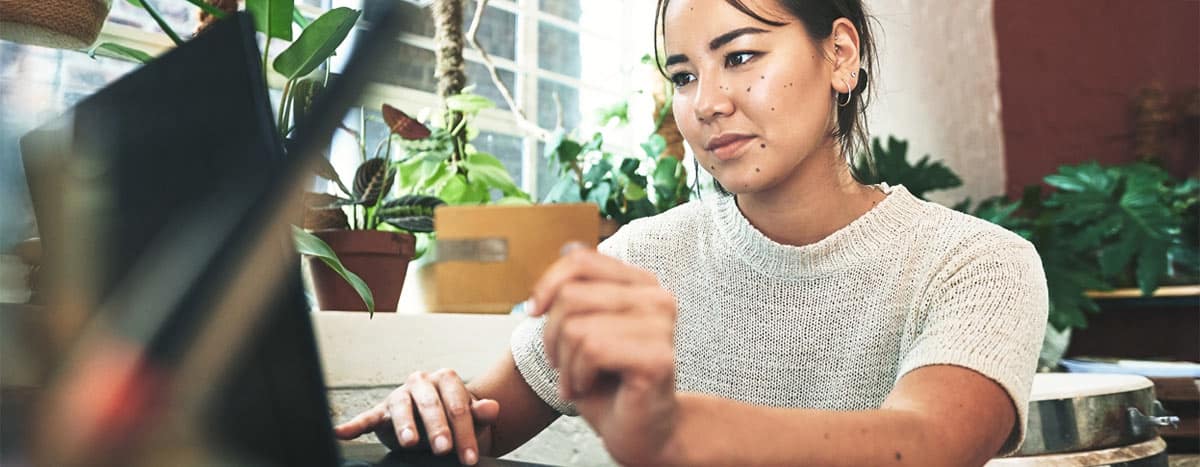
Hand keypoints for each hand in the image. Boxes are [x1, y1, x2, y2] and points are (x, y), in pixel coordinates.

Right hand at [334, 369, 499, 465]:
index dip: (465, 431)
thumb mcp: (471, 418)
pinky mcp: (381, 411)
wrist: (441, 422)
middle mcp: (421, 382)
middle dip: (438, 429)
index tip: (470, 456)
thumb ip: (479, 413)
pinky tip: (341, 433)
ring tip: (410, 442)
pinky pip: (367, 418)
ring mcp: (400, 395)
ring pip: (402, 408)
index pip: (457, 404)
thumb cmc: (456, 419)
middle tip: (444, 449)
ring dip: (406, 426)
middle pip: (430, 405)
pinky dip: (353, 425)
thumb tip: (493, 408)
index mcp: (446, 378)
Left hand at [530, 245, 678, 464]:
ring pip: (576, 326)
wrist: (640, 432)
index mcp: (641, 284)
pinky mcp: (658, 356)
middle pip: (571, 295)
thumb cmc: (609, 383)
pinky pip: (592, 350)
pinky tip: (588, 387)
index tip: (534, 312)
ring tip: (577, 380)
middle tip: (562, 363)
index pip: (581, 259)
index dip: (547, 284)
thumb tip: (566, 247)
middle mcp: (657, 297)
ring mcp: (661, 326)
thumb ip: (580, 289)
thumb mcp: (583, 326)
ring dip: (565, 362)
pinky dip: (577, 376)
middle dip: (552, 336)